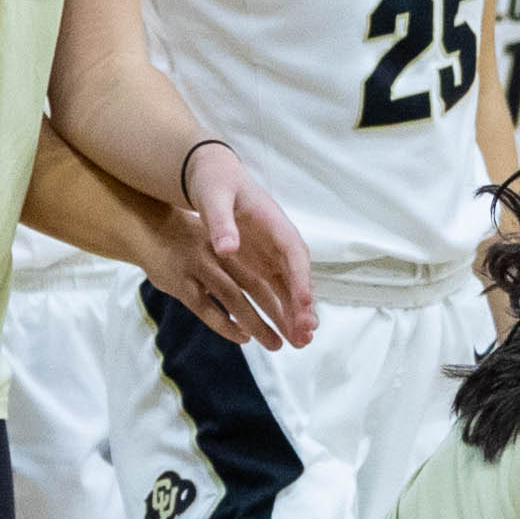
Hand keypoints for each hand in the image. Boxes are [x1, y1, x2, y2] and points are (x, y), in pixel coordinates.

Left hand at [182, 148, 315, 350]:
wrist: (212, 175)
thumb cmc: (214, 183)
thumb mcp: (214, 198)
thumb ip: (221, 223)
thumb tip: (228, 249)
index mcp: (274, 222)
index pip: (294, 254)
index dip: (301, 280)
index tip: (304, 304)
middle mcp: (280, 240)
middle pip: (298, 276)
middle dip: (304, 305)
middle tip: (306, 334)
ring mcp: (273, 253)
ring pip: (291, 288)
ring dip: (297, 314)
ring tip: (302, 343)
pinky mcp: (263, 263)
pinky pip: (277, 291)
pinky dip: (283, 311)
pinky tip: (286, 334)